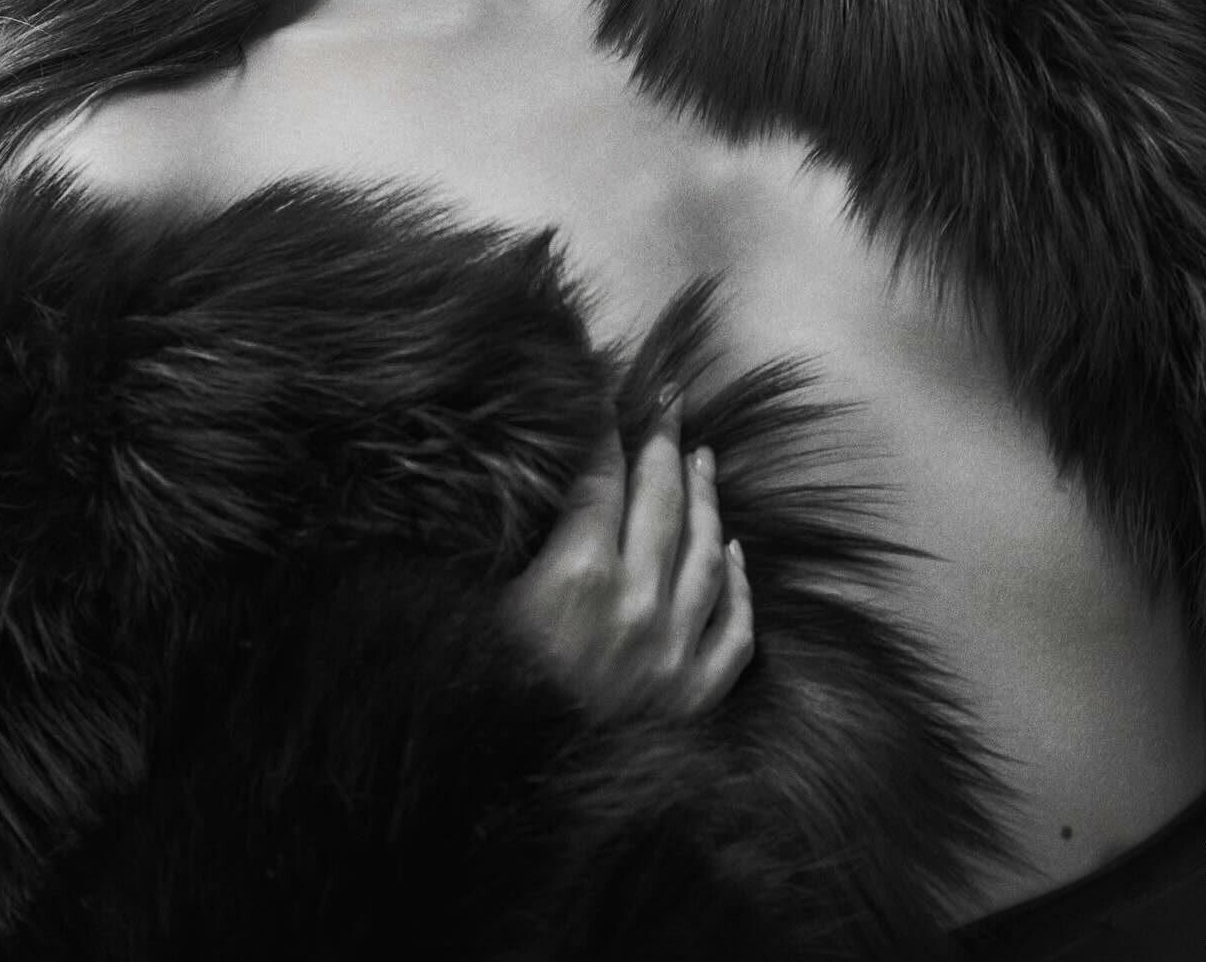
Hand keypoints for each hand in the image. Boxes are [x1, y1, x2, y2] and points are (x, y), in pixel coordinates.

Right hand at [499, 391, 753, 720]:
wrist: (518, 815)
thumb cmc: (479, 707)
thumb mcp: (467, 616)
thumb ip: (488, 553)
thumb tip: (482, 495)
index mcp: (576, 577)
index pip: (600, 477)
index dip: (603, 427)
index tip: (606, 391)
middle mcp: (636, 604)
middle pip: (660, 502)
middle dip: (663, 444)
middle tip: (670, 402)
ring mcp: (673, 652)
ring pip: (707, 554)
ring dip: (706, 499)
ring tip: (703, 458)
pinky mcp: (693, 697)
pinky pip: (733, 628)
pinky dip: (738, 585)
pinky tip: (736, 554)